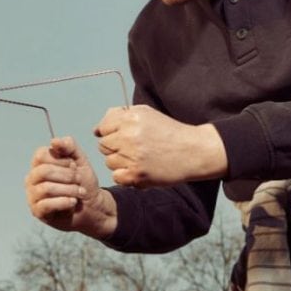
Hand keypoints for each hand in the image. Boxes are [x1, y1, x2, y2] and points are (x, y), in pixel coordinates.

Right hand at [24, 136, 117, 238]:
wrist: (92, 206)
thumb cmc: (83, 182)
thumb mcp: (80, 160)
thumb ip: (69, 147)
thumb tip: (54, 141)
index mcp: (38, 164)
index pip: (41, 155)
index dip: (61, 159)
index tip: (75, 166)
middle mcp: (31, 178)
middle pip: (43, 171)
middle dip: (67, 175)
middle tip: (79, 180)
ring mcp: (32, 195)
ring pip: (46, 188)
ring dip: (69, 190)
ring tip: (80, 193)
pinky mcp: (37, 211)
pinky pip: (46, 204)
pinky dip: (64, 202)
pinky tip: (73, 202)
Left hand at [94, 105, 227, 186]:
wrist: (193, 151)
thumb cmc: (168, 131)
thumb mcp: (146, 113)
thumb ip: (120, 116)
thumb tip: (97, 129)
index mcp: (130, 118)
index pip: (102, 128)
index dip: (111, 133)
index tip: (123, 137)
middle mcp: (129, 136)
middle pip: (103, 146)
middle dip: (114, 148)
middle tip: (133, 149)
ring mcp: (132, 157)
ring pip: (109, 162)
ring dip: (120, 162)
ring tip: (139, 159)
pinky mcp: (137, 175)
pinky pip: (116, 177)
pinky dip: (125, 176)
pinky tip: (139, 169)